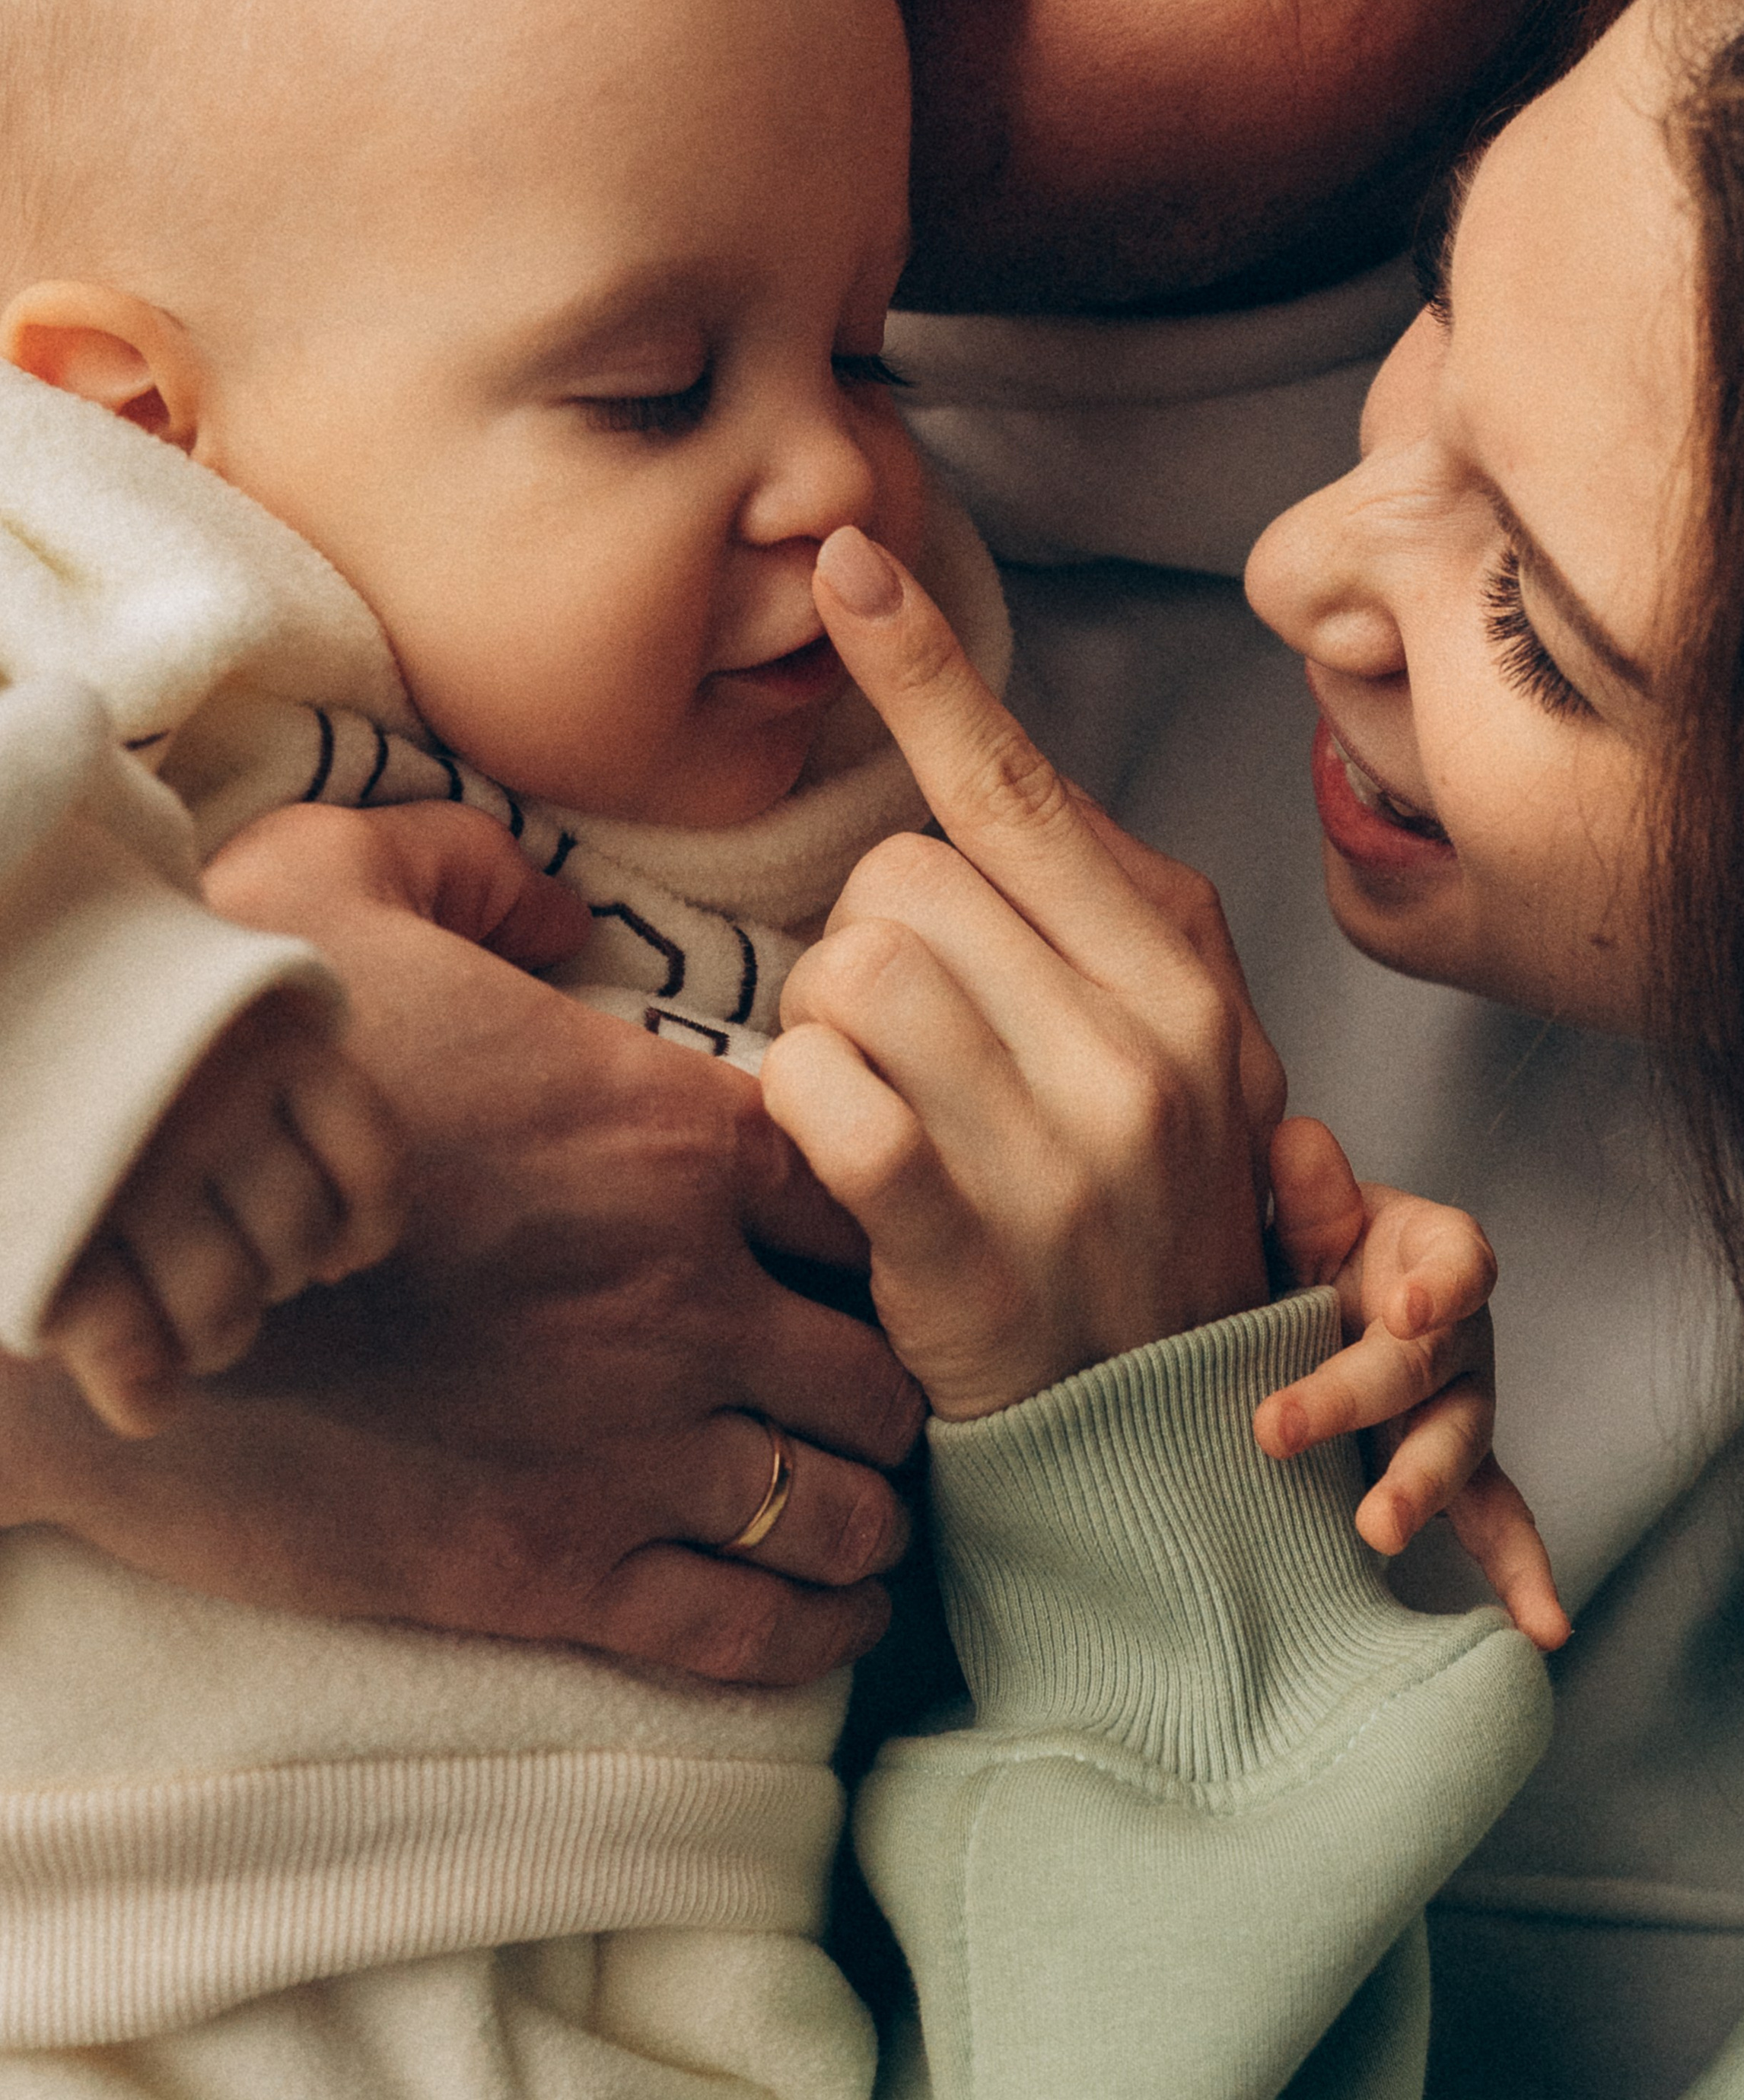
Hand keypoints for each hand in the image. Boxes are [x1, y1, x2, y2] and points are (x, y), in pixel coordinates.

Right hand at [2, 803, 922, 1686]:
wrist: (95, 1277)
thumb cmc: (219, 1083)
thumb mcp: (330, 886)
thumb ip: (469, 865)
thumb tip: (561, 897)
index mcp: (667, 1130)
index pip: (874, 1176)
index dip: (886, 1206)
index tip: (864, 1232)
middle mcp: (683, 1292)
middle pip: (885, 1354)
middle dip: (897, 1367)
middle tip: (880, 1378)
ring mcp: (627, 1442)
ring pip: (843, 1498)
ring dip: (871, 1500)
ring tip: (870, 1499)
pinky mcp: (551, 1570)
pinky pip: (748, 1629)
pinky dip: (813, 1626)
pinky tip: (834, 1608)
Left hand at [762, 528, 1278, 1420]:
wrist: (1157, 1451)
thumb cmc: (1126, 1220)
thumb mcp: (1165, 1053)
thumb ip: (1079, 918)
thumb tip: (970, 769)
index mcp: (1184, 965)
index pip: (1021, 785)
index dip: (923, 670)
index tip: (844, 559)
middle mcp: (1146, 1035)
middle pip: (902, 871)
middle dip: (864, 940)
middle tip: (905, 1043)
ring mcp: (1067, 1138)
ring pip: (852, 966)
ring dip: (824, 1027)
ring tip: (878, 1104)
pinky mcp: (974, 1235)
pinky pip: (820, 1091)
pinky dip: (796, 1108)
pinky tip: (834, 1152)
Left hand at [1252, 1117, 1568, 1650]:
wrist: (1316, 1289)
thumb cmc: (1314, 1242)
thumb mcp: (1308, 1208)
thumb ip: (1307, 1186)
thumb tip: (1294, 1142)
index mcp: (1438, 1252)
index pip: (1459, 1259)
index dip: (1441, 1283)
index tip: (1406, 1309)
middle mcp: (1465, 1332)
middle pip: (1427, 1366)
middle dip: (1355, 1396)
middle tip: (1281, 1428)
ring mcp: (1464, 1406)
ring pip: (1458, 1449)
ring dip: (1417, 1489)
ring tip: (1376, 1529)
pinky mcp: (1456, 1469)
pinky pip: (1501, 1521)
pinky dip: (1522, 1575)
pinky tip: (1543, 1631)